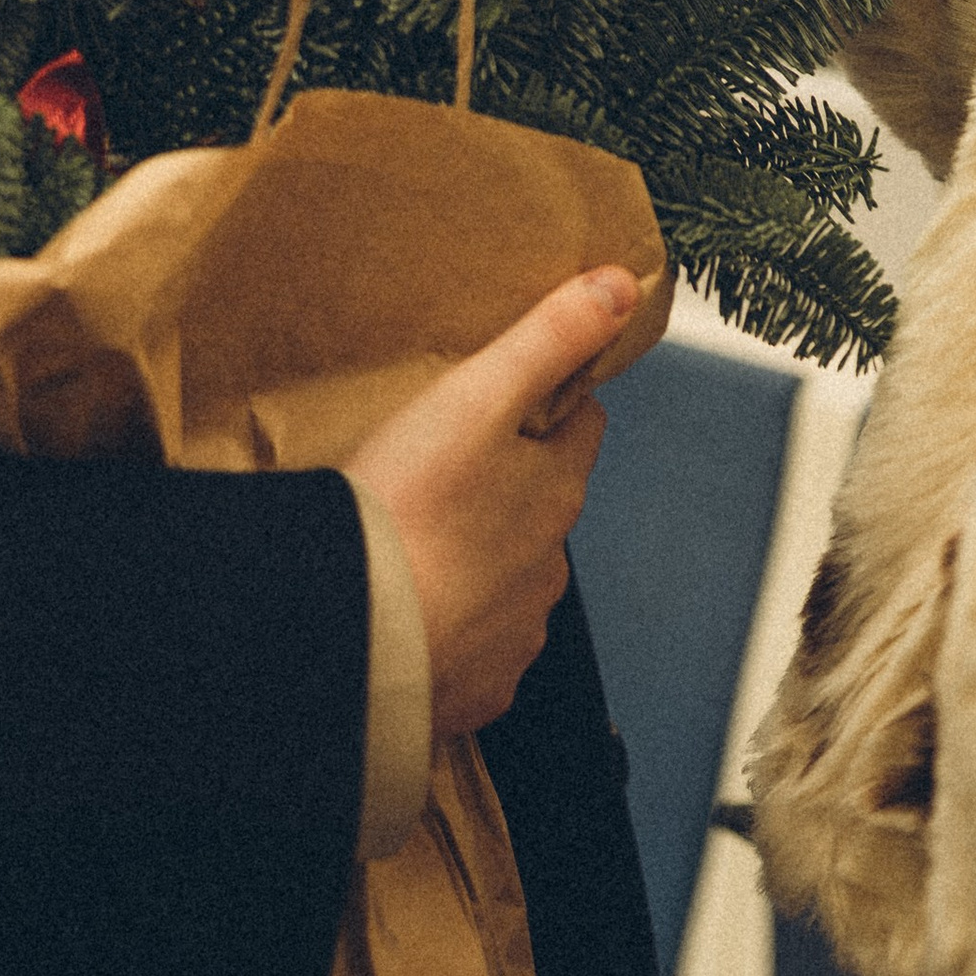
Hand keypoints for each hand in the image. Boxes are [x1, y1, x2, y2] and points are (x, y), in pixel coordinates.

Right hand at [345, 265, 638, 735]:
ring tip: (415, 542)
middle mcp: (551, 566)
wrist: (357, 636)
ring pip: (510, 579)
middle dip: (510, 488)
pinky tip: (408, 608)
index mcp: (556, 492)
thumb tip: (618, 288)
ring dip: (479, 561)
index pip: (581, 426)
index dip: (552, 403)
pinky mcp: (477, 687)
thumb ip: (547, 338)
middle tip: (443, 470)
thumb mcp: (476, 396)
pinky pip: (475, 649)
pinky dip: (452, 629)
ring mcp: (516, 633)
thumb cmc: (408, 510)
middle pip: (544, 506)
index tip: (514, 396)